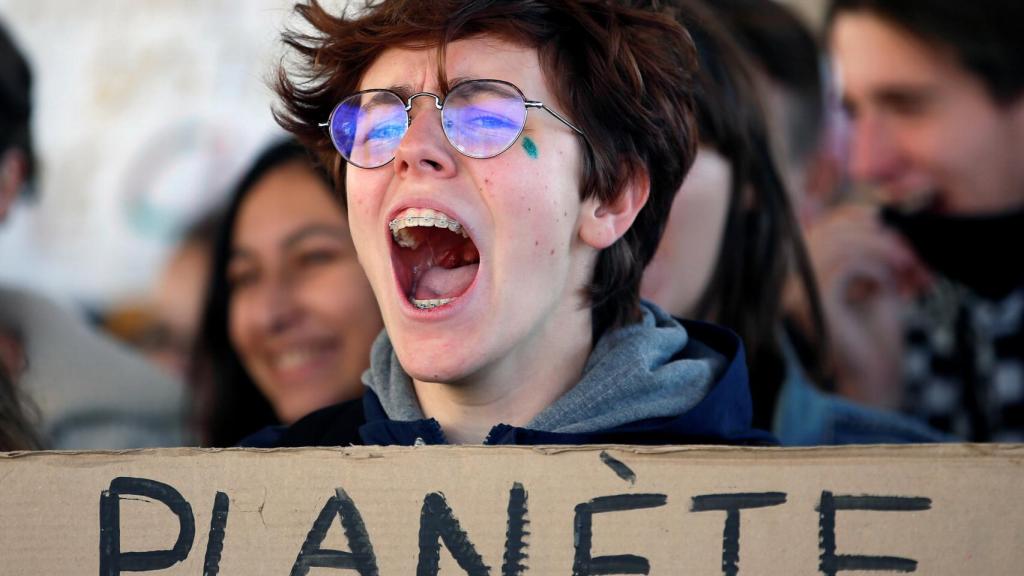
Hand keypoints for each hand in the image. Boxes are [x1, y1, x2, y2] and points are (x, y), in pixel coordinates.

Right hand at [793, 204, 930, 408]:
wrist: (876, 377)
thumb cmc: (876, 330)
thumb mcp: (873, 275)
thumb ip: (866, 244)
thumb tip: (872, 207)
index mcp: (798, 270)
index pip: (824, 222)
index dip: (861, 217)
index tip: (895, 232)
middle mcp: (788, 279)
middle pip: (833, 228)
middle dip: (879, 234)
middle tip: (910, 256)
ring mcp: (795, 291)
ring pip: (841, 242)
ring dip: (883, 250)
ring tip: (907, 269)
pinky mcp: (813, 303)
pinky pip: (846, 264)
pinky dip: (877, 269)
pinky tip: (889, 288)